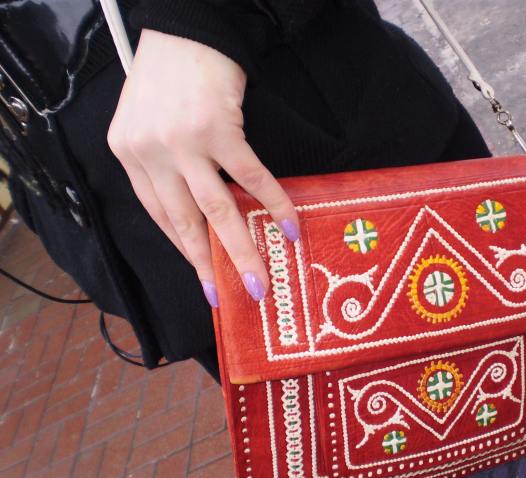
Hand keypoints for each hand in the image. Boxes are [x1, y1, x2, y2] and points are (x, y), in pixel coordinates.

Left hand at [107, 29, 298, 306]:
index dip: (184, 249)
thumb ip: (163, 160)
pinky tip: (289, 225)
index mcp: (129, 153)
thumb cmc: (171, 71)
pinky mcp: (218, 129)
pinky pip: (251, 177)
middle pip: (185, 222)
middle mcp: (149, 152)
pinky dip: (274, 203)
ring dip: (242, 250)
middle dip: (210, 264)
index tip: (204, 277)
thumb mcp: (148, 119)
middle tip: (230, 296)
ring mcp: (183, 142)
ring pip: (216, 210)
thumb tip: (198, 203)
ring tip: (260, 280)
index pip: (157, 214)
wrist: (187, 25)